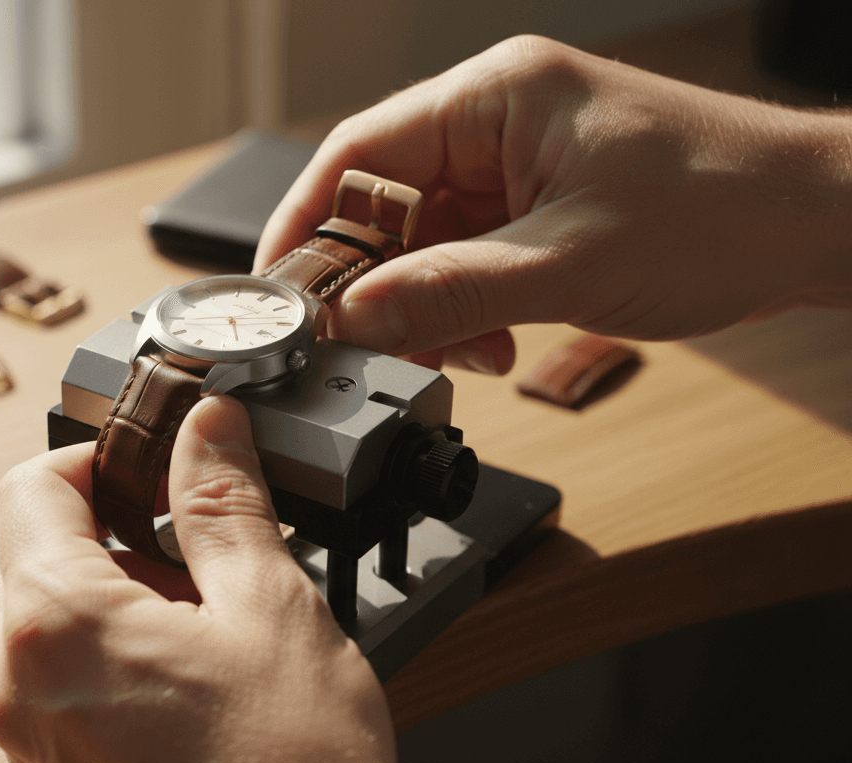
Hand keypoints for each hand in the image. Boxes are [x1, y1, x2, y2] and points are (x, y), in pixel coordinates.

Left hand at [0, 396, 393, 762]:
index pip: (29, 485)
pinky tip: (178, 668)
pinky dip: (95, 646)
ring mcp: (25, 738)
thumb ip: (226, 504)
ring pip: (28, 612)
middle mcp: (15, 684)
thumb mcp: (271, 613)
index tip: (154, 461)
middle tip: (181, 536)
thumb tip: (207, 429)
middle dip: (93, 521)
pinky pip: (45, 676)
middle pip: (16, 546)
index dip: (97, 455)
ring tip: (193, 610)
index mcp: (56, 625)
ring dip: (98, 585)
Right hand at [256, 35, 851, 373]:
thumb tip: (351, 319)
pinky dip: (465, 306)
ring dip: (426, 304)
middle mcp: (494, 122)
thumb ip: (448, 292)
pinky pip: (466, 258)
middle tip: (366, 343)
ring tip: (461, 348)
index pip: (357, 153)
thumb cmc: (720, 210)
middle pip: (383, 203)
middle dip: (375, 281)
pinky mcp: (536, 207)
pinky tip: (497, 340)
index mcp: (492, 98)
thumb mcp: (566, 263)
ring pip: (423, 241)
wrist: (815, 226)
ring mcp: (516, 165)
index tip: (280, 294)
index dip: (306, 225)